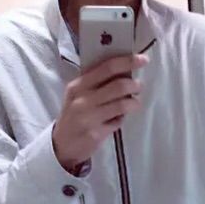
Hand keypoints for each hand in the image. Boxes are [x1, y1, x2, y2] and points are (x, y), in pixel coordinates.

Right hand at [52, 54, 148, 171]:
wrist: (61, 144)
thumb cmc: (74, 114)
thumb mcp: (78, 94)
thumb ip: (97, 81)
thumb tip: (125, 69)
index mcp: (78, 85)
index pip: (107, 67)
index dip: (127, 61)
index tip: (143, 59)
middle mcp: (82, 99)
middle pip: (118, 85)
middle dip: (134, 85)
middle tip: (138, 86)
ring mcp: (89, 117)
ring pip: (122, 104)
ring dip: (134, 102)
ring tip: (134, 103)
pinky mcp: (96, 133)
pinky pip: (118, 121)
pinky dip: (123, 118)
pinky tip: (118, 118)